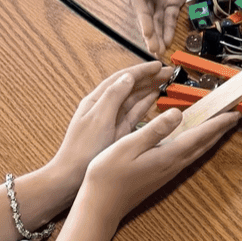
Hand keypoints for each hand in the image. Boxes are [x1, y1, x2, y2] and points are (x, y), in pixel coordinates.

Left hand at [47, 63, 170, 200]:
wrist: (73, 175)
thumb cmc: (82, 148)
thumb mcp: (98, 119)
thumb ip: (113, 96)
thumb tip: (128, 77)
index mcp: (96, 100)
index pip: (121, 78)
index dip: (140, 70)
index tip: (158, 65)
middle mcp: (105, 107)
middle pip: (129, 87)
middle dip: (149, 77)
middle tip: (169, 72)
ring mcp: (112, 120)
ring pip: (134, 99)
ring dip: (150, 88)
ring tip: (166, 81)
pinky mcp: (119, 132)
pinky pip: (135, 113)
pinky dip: (146, 104)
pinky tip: (155, 98)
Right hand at [81, 107, 237, 226]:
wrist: (100, 207)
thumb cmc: (108, 176)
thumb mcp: (128, 146)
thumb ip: (154, 130)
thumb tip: (178, 113)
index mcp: (168, 155)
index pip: (201, 135)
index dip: (220, 122)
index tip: (237, 111)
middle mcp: (174, 164)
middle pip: (205, 143)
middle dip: (222, 128)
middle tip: (236, 114)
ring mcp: (169, 171)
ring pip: (198, 150)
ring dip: (211, 136)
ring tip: (221, 124)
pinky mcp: (162, 174)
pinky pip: (188, 155)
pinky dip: (198, 143)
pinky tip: (194, 139)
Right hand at [129, 0, 202, 55]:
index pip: (140, 1)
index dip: (143, 18)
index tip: (147, 32)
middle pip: (147, 15)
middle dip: (149, 34)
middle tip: (153, 51)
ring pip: (157, 19)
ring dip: (158, 36)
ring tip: (158, 53)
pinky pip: (170, 16)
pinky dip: (168, 29)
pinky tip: (167, 41)